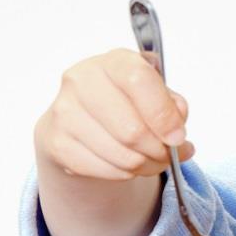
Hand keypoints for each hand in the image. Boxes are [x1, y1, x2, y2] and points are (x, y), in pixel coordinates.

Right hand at [35, 48, 194, 182]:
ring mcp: (65, 112)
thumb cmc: (125, 99)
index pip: (139, 81)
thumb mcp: (154, 91)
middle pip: (132, 130)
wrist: (80, 114)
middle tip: (170, 155)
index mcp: (114, 61)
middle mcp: (82, 81)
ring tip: (154, 161)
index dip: (164, 115)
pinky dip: (125, 173)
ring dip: (146, 165)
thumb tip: (176, 131)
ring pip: (121, 156)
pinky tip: (130, 164)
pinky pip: (104, 170)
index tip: (178, 137)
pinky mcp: (57, 143)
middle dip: (159, 150)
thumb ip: (172, 105)